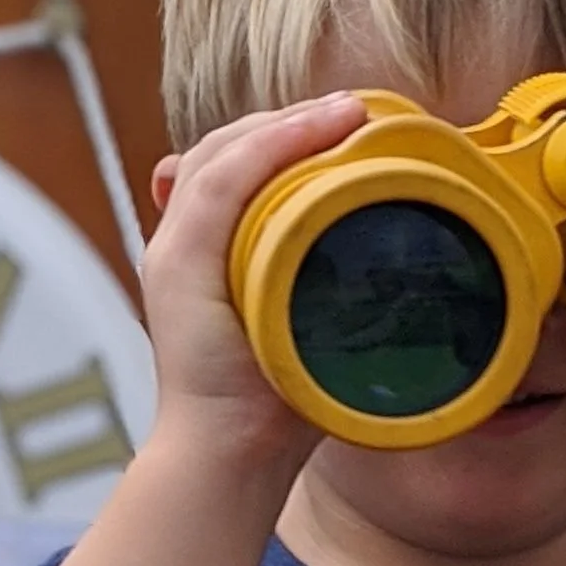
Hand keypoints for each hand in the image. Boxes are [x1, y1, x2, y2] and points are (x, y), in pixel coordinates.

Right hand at [145, 94, 366, 465]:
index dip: (288, 133)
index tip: (350, 123)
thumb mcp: (312, 326)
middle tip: (356, 110)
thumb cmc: (277, 403)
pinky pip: (221, 183)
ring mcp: (173, 248)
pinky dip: (268, 147)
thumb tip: (392, 258)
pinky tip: (318, 128)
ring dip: (288, 122)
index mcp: (204, 250)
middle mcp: (179, 240)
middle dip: (290, 120)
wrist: (230, 455)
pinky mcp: (176, 262)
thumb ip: (333, 290)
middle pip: (227, 148)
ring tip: (350, 111)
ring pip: (223, 153)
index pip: (235, 164)